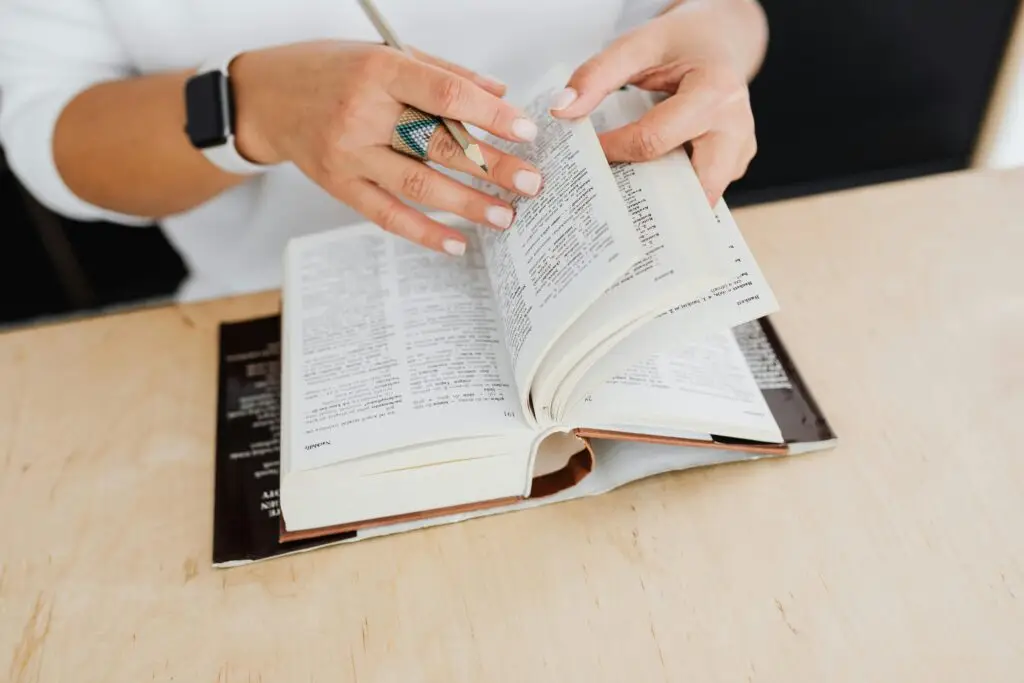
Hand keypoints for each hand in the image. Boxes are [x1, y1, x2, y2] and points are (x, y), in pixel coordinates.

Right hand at [230, 41, 543, 254]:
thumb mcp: (383, 53)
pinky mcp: (338, 186)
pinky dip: (424, 233)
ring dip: (466, 204)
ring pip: (417, 185)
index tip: (526, 131)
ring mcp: (348, 154)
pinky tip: (456, 242)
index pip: (445, 94)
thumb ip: (441, 72)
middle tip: (530, 182)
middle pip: (438, 144)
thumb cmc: (329, 69)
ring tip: (505, 214)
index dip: (489, 115)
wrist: (265, 97)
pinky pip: (386, 215)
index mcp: (379, 70)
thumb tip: (498, 95)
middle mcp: (362, 113)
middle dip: (491, 166)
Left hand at [550, 0, 766, 204]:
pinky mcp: (736, 163)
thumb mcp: (639, 44)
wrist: (722, 39)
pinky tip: (650, 184)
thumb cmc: (683, 41)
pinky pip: (702, 189)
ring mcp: (741, 150)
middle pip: (690, 186)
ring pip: (700, 197)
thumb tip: (562, 110)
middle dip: (651, 200)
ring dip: (665, 202)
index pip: (654, 140)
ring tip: (629, 196)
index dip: (614, 150)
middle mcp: (736, 127)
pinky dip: (674, 191)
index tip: (587, 152)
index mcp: (716, 93)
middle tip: (611, 199)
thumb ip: (597, 75)